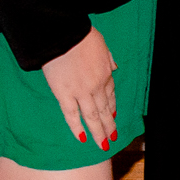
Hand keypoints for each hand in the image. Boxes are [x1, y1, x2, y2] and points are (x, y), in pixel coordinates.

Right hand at [43, 27, 117, 149]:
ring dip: (98, 132)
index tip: (113, 115)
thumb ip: (109, 58)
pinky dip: (77, 127)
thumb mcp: (103, 45)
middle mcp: (96, 86)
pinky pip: (71, 114)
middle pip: (104, 109)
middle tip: (113, 138)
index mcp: (106, 73)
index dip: (112, 107)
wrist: (65, 35)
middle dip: (109, 125)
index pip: (111, 94)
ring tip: (103, 144)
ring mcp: (81, 92)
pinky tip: (82, 138)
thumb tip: (115, 67)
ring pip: (92, 116)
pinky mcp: (64, 94)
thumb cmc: (82, 36)